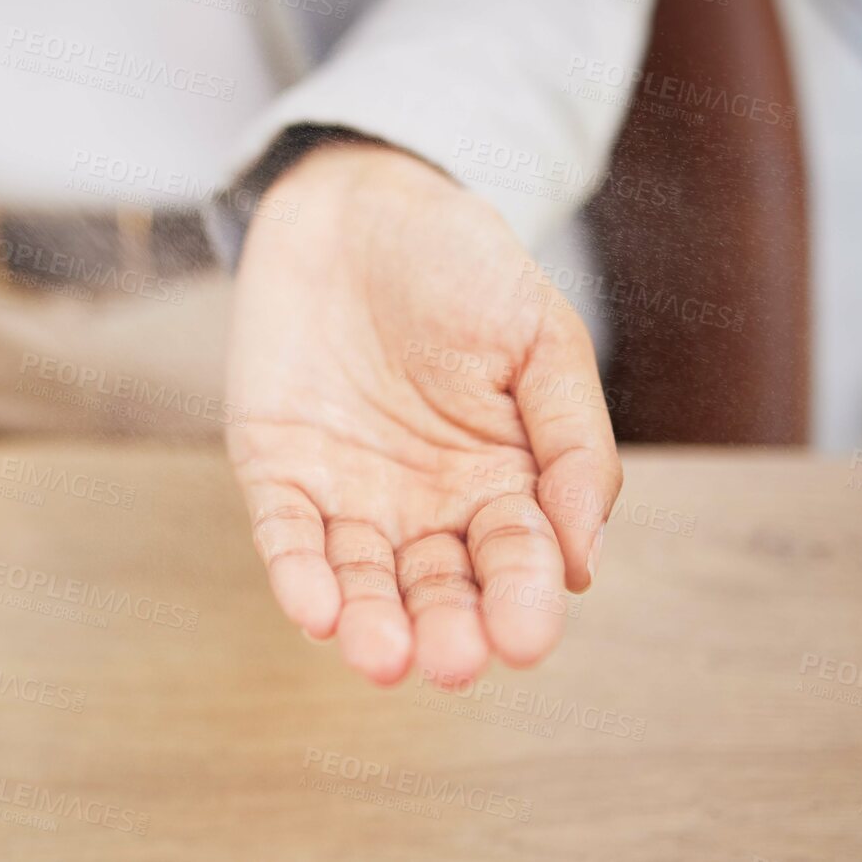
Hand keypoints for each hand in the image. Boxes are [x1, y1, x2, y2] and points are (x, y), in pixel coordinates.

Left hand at [225, 143, 621, 685]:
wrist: (359, 202)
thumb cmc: (463, 264)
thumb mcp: (541, 338)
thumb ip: (573, 443)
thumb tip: (584, 562)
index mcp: (503, 480)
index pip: (517, 559)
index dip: (523, 599)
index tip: (527, 635)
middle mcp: (426, 504)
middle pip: (438, 588)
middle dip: (445, 628)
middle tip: (449, 659)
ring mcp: (349, 492)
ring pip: (361, 580)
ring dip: (369, 622)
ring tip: (380, 654)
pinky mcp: (277, 470)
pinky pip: (286, 535)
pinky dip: (297, 574)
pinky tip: (314, 608)